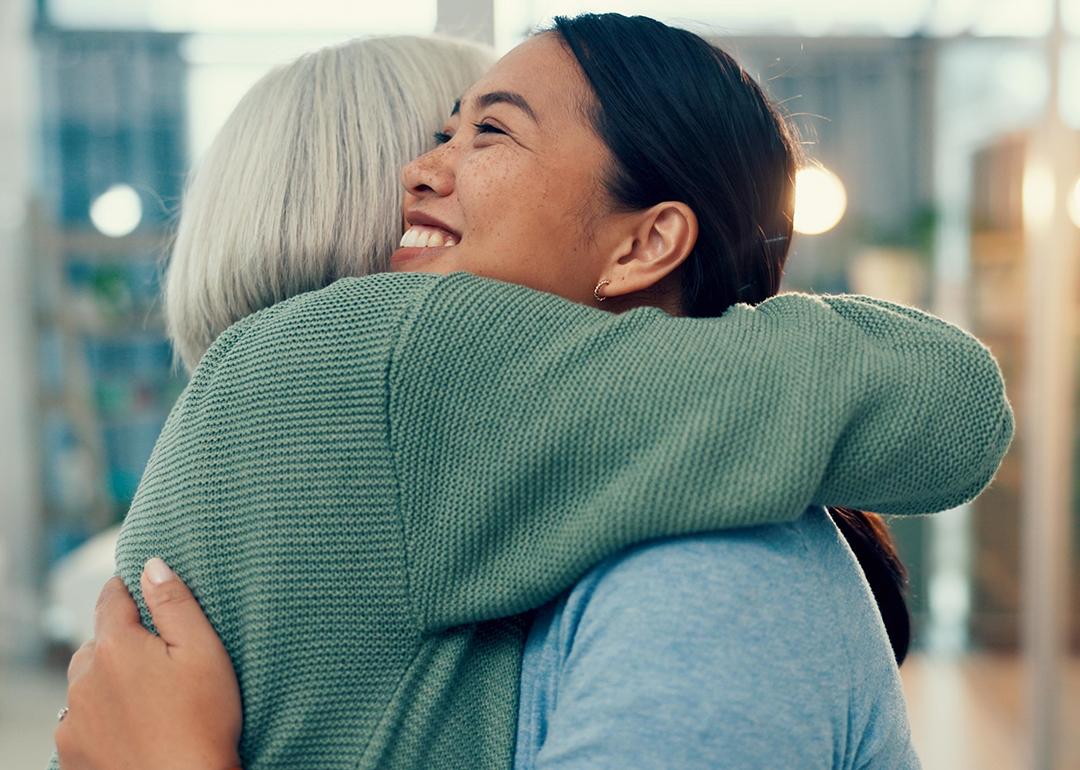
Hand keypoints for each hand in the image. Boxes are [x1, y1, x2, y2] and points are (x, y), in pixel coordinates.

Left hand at [55, 559, 242, 769]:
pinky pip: (81, 721)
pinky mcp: (72, 753)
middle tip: (159, 657)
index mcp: (116, 647)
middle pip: (96, 643)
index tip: (141, 589)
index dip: (128, 589)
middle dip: (121, 641)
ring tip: (147, 696)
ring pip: (86, 683)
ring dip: (108, 680)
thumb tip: (151, 566)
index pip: (111, 598)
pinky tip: (132, 726)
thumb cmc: (203, 721)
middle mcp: (83, 679)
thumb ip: (175, 603)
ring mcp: (73, 720)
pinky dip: (101, 717)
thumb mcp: (204, 651)